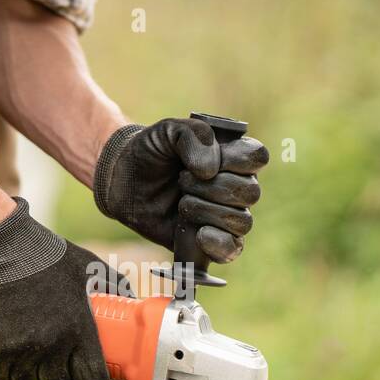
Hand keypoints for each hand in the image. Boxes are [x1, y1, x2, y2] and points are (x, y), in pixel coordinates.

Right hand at [0, 198, 130, 379]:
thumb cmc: (47, 257)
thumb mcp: (91, 268)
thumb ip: (117, 289)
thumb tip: (135, 306)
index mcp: (78, 330)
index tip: (94, 379)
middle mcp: (49, 346)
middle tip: (66, 368)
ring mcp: (18, 352)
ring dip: (37, 377)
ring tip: (39, 358)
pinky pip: (4, 378)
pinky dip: (10, 372)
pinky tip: (15, 355)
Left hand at [93, 118, 268, 262]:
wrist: (122, 178)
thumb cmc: (150, 151)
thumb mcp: (168, 130)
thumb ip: (193, 135)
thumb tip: (211, 171)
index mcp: (232, 155)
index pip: (257, 157)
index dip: (236, 161)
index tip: (207, 161)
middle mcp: (234, 186)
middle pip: (250, 192)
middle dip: (214, 188)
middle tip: (182, 180)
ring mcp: (224, 214)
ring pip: (242, 221)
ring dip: (210, 212)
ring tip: (182, 204)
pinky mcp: (209, 240)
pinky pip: (232, 249)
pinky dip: (219, 243)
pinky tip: (200, 234)